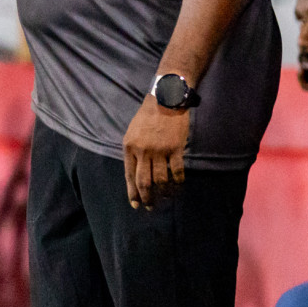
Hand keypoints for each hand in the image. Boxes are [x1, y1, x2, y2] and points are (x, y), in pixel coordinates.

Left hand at [122, 94, 187, 209]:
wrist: (165, 99)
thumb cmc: (147, 116)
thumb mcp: (132, 133)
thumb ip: (133, 152)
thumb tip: (135, 175)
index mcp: (129, 147)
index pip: (129, 176)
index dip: (133, 193)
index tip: (136, 205)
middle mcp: (143, 151)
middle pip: (144, 182)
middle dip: (147, 198)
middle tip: (150, 207)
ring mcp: (159, 150)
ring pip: (160, 180)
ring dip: (163, 193)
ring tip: (165, 198)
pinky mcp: (175, 148)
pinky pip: (176, 172)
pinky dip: (177, 183)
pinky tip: (178, 187)